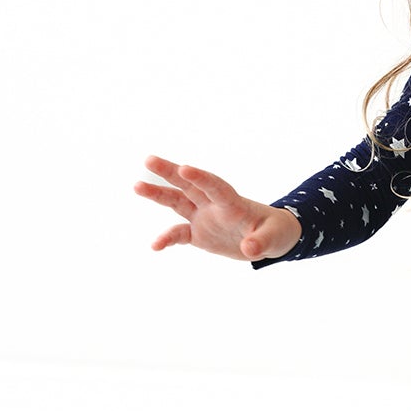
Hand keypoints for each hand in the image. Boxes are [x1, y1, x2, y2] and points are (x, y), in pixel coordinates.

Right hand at [134, 156, 301, 261]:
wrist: (268, 238)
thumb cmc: (274, 231)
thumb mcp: (273, 238)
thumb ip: (260, 243)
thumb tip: (249, 250)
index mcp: (233, 203)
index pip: (215, 187)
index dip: (201, 178)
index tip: (185, 168)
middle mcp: (213, 205)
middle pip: (189, 185)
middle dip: (170, 172)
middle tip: (149, 160)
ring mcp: (203, 217)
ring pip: (177, 201)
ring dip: (157, 194)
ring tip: (136, 186)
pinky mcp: (198, 233)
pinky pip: (179, 234)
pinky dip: (167, 239)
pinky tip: (155, 246)